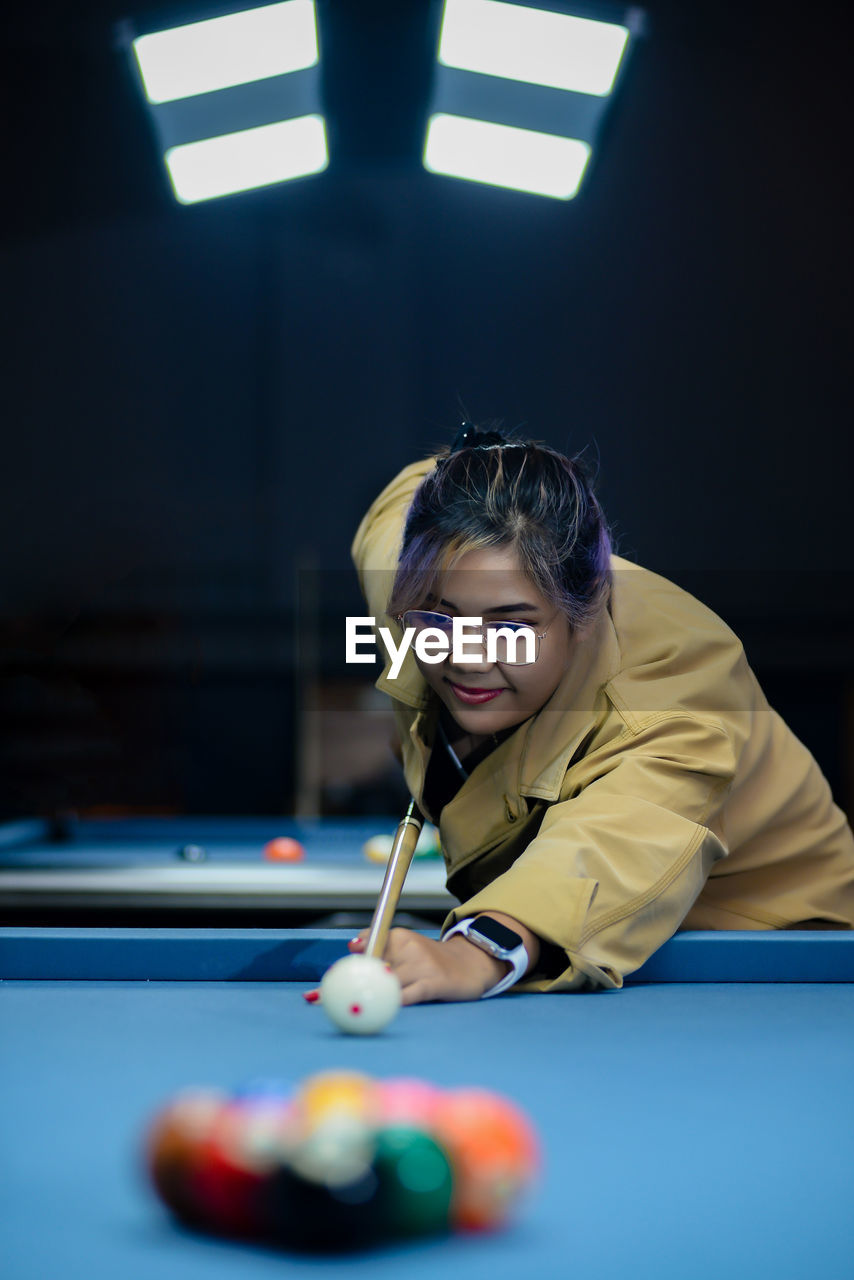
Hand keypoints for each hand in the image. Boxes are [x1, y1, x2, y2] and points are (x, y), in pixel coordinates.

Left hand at [302, 927, 508, 1006]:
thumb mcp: (405, 947)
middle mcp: (407, 947)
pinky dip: (389, 1006)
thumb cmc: (428, 961)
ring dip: (364, 1000)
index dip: (342, 966)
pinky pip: (405, 998)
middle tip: (318, 1000)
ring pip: (384, 985)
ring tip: (343, 1012)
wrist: (469, 964)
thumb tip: (350, 948)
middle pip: (369, 968)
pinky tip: (378, 1014)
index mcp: (397, 935)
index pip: (364, 948)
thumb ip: (380, 947)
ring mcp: (420, 964)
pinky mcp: (432, 982)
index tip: (320, 985)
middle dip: (342, 986)